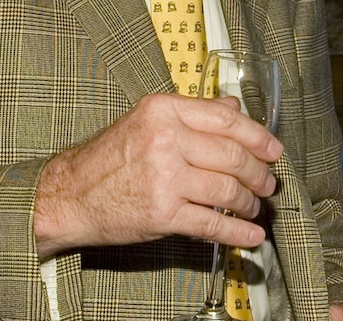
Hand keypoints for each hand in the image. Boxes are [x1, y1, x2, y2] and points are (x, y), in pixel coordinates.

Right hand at [34, 92, 282, 258]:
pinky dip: (237, 232)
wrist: (68, 196)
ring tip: (254, 207)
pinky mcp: (162, 214)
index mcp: (164, 111)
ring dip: (249, 203)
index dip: (259, 136)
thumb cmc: (108, 159)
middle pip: (233, 156)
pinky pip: (212, 224)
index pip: (227, 119)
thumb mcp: (147, 121)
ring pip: (227, 190)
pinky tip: (250, 234)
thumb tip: (234, 107)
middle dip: (259, 173)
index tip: (274, 149)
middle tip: (268, 183)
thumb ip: (193, 114)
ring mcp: (165, 178)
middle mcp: (165, 140)